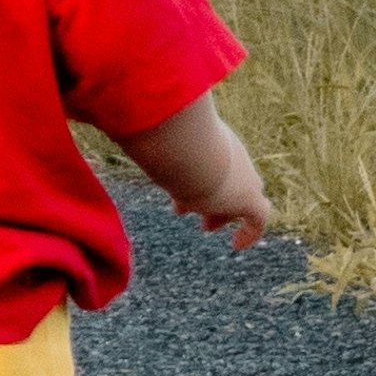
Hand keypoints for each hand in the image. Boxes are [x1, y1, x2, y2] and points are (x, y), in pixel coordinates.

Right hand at [124, 88, 270, 252]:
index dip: (197, 174)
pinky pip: (258, 220)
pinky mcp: (249, 199)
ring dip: (221, 213)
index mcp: (214, 141)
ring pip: (241, 199)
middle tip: (193, 207)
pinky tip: (237, 245)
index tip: (182, 188)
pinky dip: (249, 232)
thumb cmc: (170, 143)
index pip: (210, 158)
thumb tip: (117, 129)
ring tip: (205, 227)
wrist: (191, 150)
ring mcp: (243, 177)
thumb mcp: (158, 140)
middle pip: (228, 178)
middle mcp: (231, 157)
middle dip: (212, 194)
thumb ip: (143, 137)